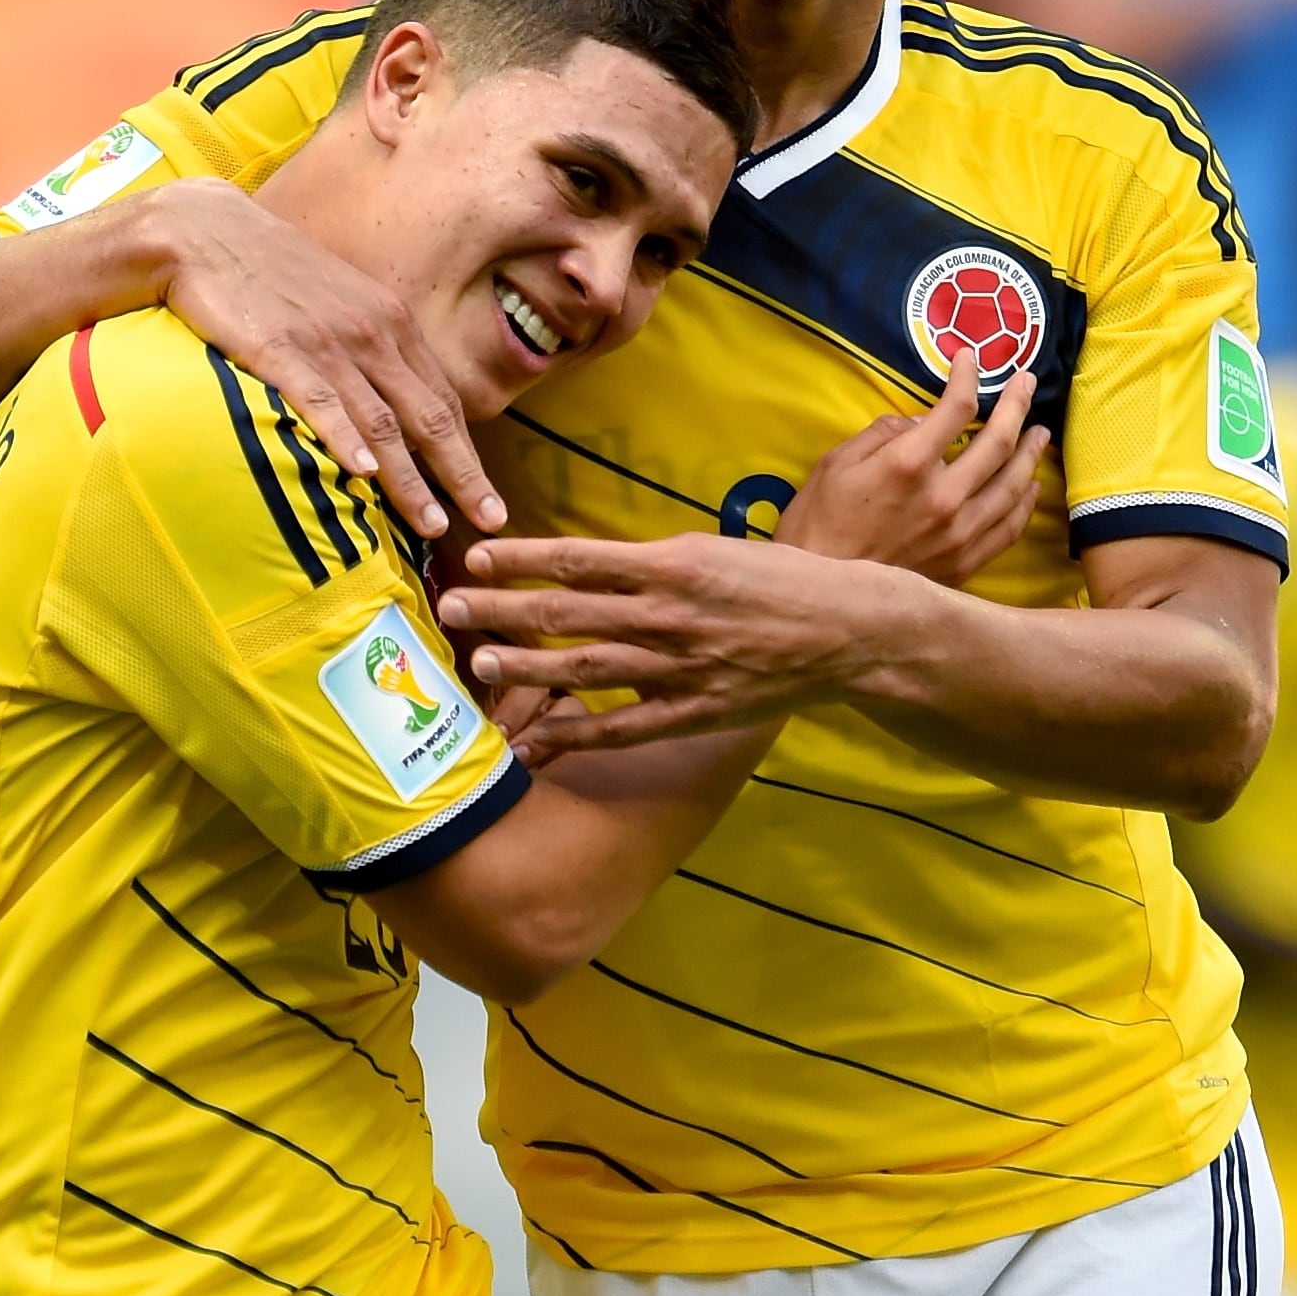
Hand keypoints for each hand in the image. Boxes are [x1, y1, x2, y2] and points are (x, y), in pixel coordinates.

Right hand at [148, 179, 504, 537]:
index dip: (469, 453)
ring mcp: (326, 341)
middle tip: (491, 521)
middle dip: (462, 474)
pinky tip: (363, 472)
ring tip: (432, 523)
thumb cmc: (273, 271)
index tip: (488, 498)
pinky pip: (319, 399)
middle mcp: (370, 333)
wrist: (207, 229)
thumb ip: (371, 347)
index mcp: (391, 322)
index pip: (443, 399)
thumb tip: (396, 403)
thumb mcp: (341, 301)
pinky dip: (345, 437)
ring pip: (382, 420)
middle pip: (429, 416)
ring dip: (411, 478)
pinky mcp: (277, 347)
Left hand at [436, 532, 891, 754]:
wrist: (846, 631)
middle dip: (501, 610)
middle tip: (450, 605)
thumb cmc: (779, 581)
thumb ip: (648, 563)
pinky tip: (531, 743)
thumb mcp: (711, 552)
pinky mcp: (690, 712)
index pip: (577, 558)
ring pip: (583, 669)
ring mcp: (677, 668)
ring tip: (476, 664)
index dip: (521, 559)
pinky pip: (619, 728)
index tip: (476, 555)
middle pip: (566, 612)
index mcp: (672, 564)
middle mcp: (668, 614)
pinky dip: (572, 736)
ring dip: (524, 668)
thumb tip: (580, 568)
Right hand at [775, 349, 1048, 584]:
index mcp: (908, 465)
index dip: (966, 376)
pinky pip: (1008, 527)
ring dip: (1030, 453)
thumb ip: (882, 435)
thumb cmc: (817, 525)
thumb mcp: (834, 464)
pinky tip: (1029, 486)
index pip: (956, 408)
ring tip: (1039, 432)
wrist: (821, 599)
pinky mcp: (964, 563)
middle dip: (1016, 405)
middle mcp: (943, 497)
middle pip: (998, 443)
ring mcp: (959, 533)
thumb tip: (920, 423)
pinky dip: (1024, 502)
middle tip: (1027, 383)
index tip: (969, 358)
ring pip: (1013, 485)